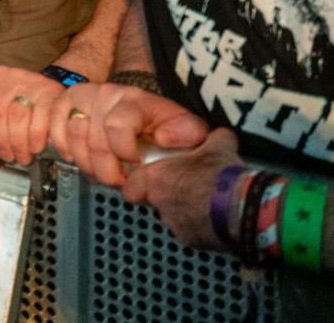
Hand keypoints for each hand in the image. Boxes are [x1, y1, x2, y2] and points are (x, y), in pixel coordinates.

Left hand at [0, 66, 63, 164]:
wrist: (56, 94)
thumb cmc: (22, 97)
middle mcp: (14, 76)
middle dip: (0, 140)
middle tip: (7, 154)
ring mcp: (35, 84)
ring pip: (18, 117)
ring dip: (18, 143)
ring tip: (21, 155)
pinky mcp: (54, 96)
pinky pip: (41, 120)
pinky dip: (35, 139)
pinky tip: (35, 147)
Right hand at [46, 83, 208, 186]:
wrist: (140, 112)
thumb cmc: (162, 125)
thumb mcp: (186, 128)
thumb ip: (187, 133)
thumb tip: (165, 137)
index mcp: (135, 99)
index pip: (116, 126)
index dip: (123, 154)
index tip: (135, 165)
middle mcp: (106, 93)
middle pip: (94, 140)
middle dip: (106, 170)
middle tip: (119, 179)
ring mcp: (83, 96)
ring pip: (73, 137)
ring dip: (86, 163)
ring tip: (101, 170)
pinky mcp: (65, 103)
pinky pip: (55, 129)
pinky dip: (64, 148)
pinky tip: (79, 157)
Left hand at [120, 128, 240, 251]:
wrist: (246, 210)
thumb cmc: (225, 177)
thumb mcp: (219, 145)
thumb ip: (210, 138)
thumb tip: (218, 135)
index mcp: (157, 181)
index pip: (131, 188)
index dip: (140, 184)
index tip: (153, 179)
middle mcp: (162, 206)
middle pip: (157, 202)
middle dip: (171, 195)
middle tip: (191, 186)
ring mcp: (177, 227)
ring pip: (175, 218)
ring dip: (188, 210)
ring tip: (210, 201)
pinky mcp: (194, 242)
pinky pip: (193, 232)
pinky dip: (202, 226)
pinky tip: (219, 217)